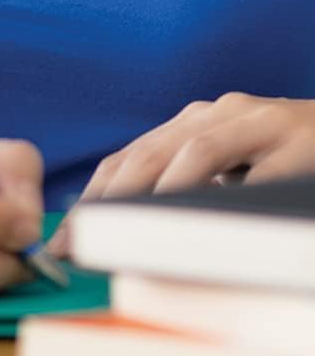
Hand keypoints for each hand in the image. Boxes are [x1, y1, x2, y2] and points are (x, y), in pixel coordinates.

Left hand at [45, 94, 314, 258]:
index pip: (129, 157)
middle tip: (85, 242)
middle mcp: (220, 113)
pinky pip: (261, 175)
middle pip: (149, 153)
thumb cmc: (290, 161)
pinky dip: (232, 200)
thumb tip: (130, 236)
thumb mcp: (232, 170)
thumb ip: (190, 187)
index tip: (65, 240)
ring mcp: (261, 122)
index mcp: (195, 122)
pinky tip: (212, 226)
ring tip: (132, 229)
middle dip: (110, 199)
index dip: (93, 197)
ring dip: (160, 192)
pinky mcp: (301, 142)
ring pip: (197, 151)